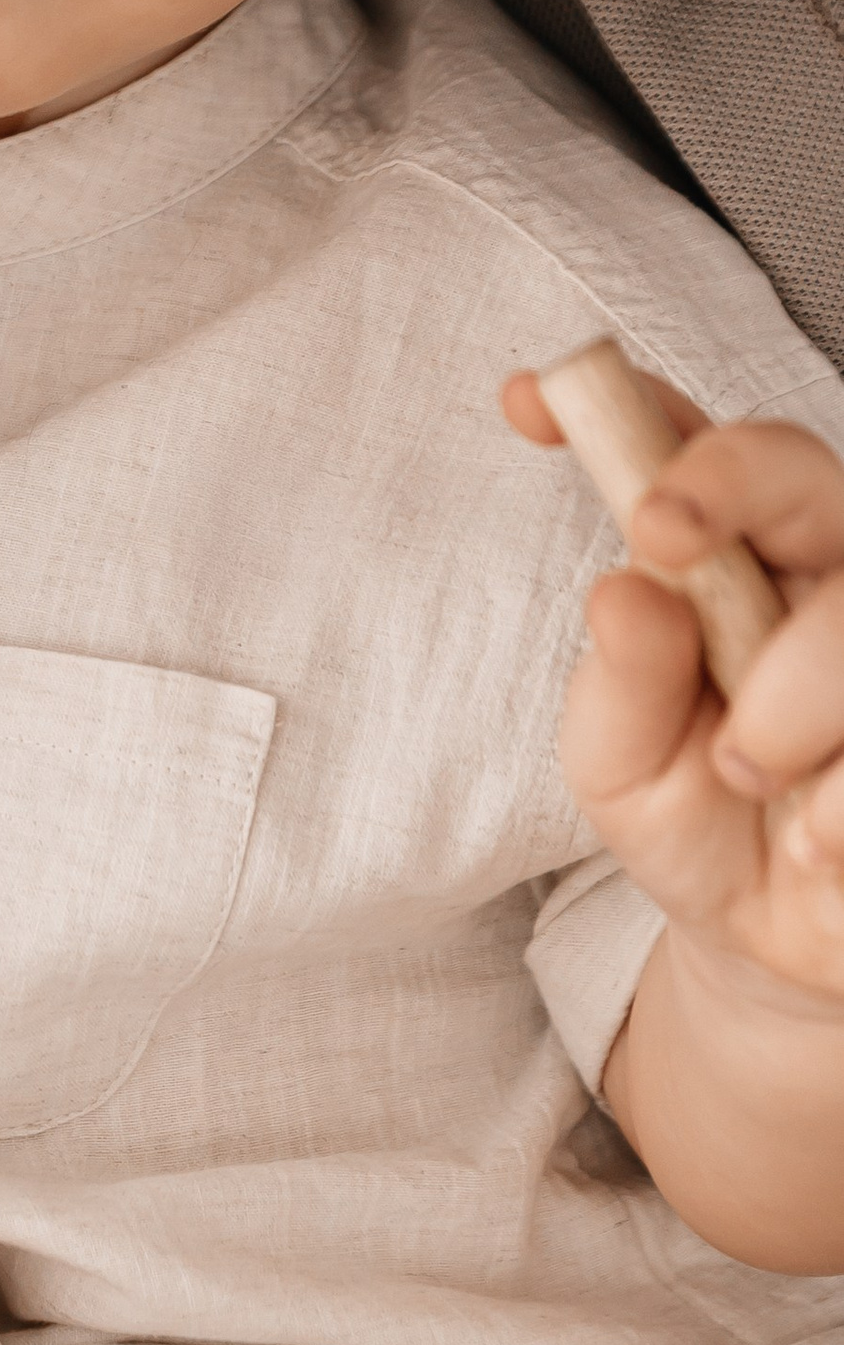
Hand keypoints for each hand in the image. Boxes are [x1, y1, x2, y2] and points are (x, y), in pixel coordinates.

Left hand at [506, 375, 843, 998]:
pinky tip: (818, 839)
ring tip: (747, 770)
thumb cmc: (695, 817)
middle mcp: (832, 573)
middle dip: (728, 487)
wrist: (776, 941)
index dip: (630, 406)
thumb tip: (625, 592)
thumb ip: (616, 687)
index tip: (532, 404)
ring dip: (794, 688)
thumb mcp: (620, 765)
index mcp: (738, 559)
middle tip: (658, 540)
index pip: (698, 449)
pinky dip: (843, 799)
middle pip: (809, 471)